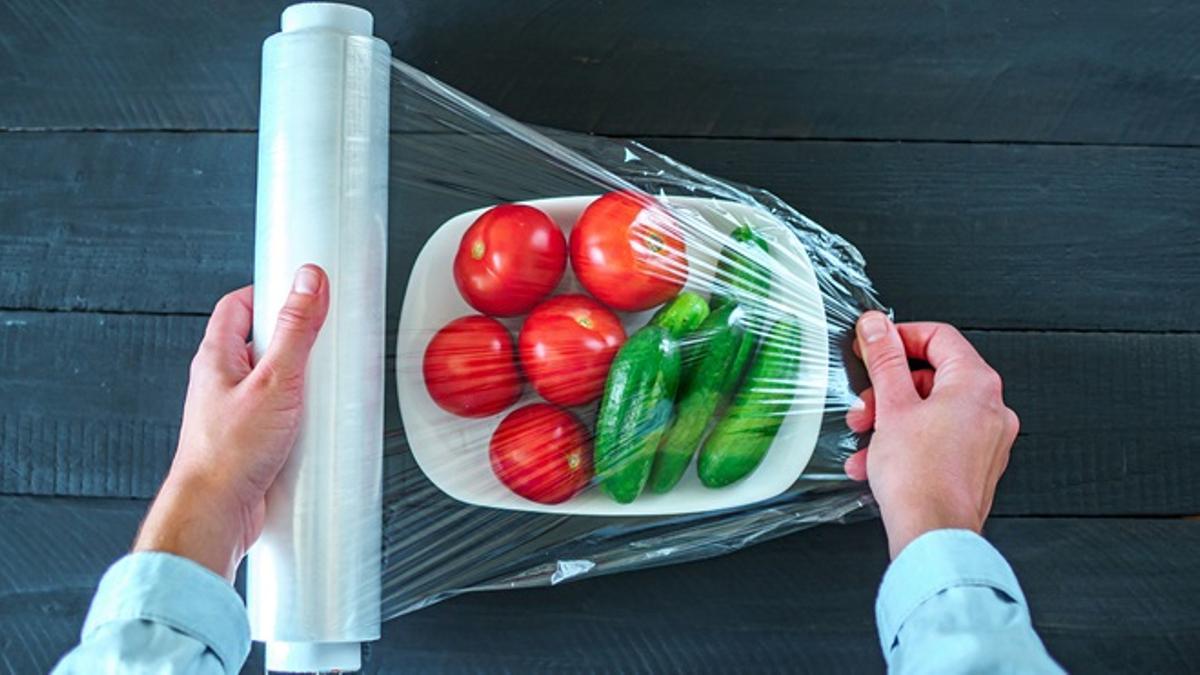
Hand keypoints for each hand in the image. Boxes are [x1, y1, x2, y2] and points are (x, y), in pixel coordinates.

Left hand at [134, 265, 329, 579]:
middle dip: (297, 342)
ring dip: (303, 385)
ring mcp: (237, 414)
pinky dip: (303, 418)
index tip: (303, 290)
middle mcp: (223, 384)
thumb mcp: (275, 381)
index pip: (239, 305)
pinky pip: (281, 419)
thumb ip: (294, 330)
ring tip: (326, 386)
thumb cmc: (228, 454)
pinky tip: (320, 425)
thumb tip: (307, 283)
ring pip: (274, 384)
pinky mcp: (252, 443)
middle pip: (262, 343)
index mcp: (218, 358)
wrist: (216, 514)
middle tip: (325, 340)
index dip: (271, 292)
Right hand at [844, 311, 1018, 558]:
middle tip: (864, 403)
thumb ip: (884, 360)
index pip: (939, 337)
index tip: (874, 345)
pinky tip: (877, 460)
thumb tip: (877, 327)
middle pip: (933, 377)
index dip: (899, 337)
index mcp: (977, 385)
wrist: (933, 533)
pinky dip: (907, 443)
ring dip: (891, 420)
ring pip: (932, 411)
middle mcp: (992, 409)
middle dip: (889, 390)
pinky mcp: (976, 465)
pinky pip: (938, 439)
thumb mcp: (890, 406)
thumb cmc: (920, 479)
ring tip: (866, 438)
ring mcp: (988, 440)